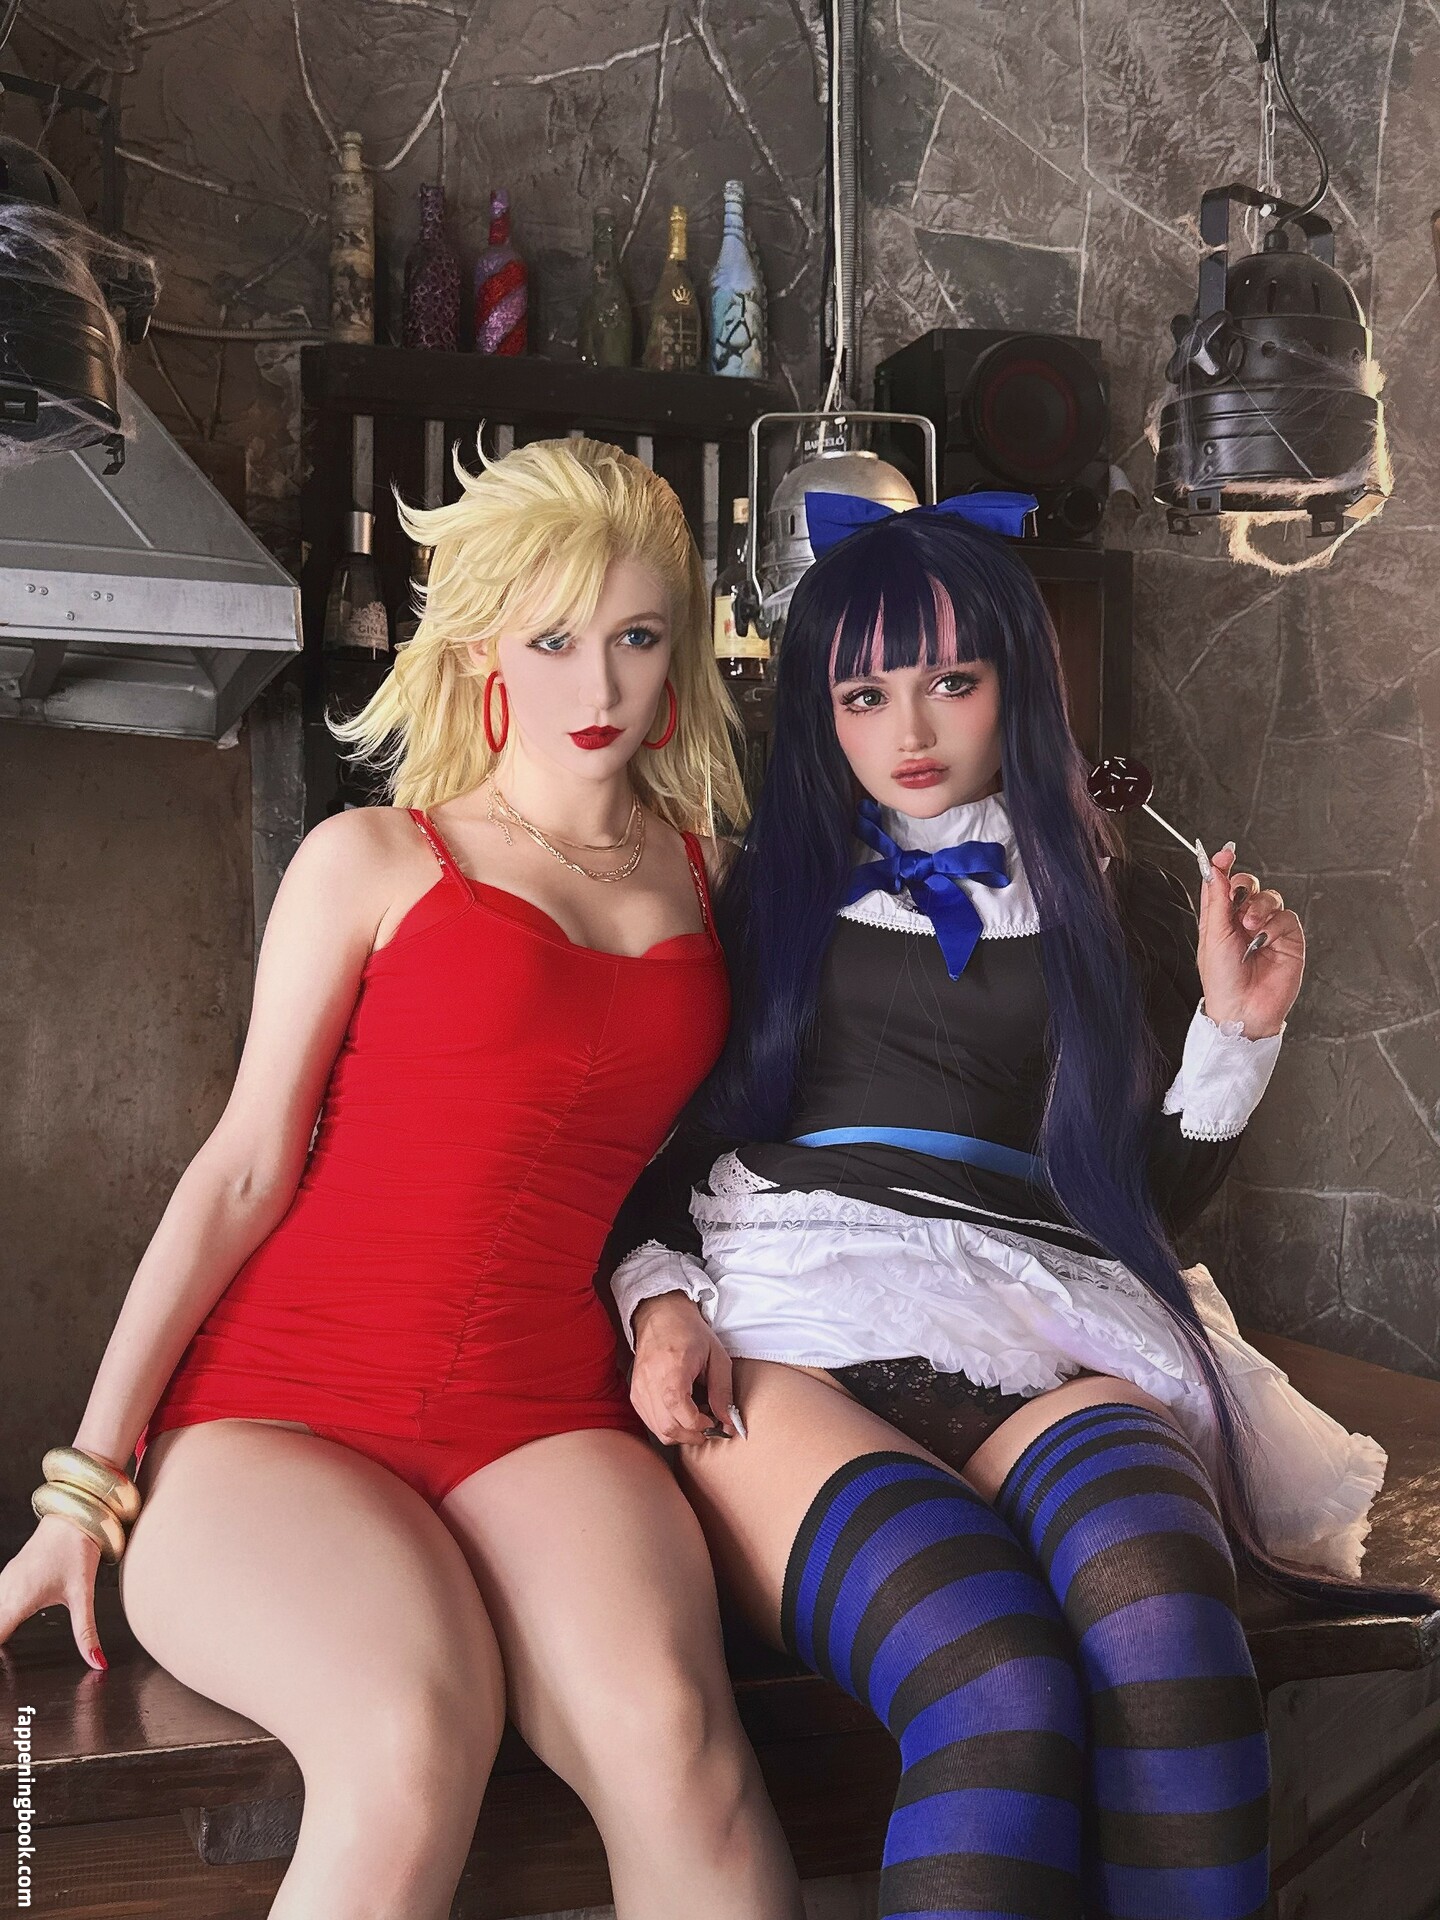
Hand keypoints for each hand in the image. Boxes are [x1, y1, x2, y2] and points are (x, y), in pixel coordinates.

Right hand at [0, 1515, 107, 1669]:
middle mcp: (5, 1591)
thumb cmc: (76, 1549)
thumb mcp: (82, 1595)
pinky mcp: (9, 1576)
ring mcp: (4, 1582)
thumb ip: (86, 1632)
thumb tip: (97, 1661)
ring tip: (5, 1656)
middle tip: (5, 1667)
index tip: (3, 1671)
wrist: (74, 1514)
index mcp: (17, 1600)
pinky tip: (6, 1627)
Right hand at [630, 1292, 742, 1445]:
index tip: (712, 1421)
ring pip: (658, 1429)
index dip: (700, 1425)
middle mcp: (651, 1382)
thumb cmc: (689, 1331)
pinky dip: (666, 1425)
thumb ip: (723, 1390)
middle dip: (691, 1436)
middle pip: (668, 1427)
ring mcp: (640, 1389)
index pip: (682, 1413)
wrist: (661, 1315)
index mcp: (673, 1370)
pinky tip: (679, 1414)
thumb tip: (727, 1421)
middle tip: (706, 1428)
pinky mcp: (635, 1393)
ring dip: (680, 1433)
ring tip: (694, 1420)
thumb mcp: (717, 1356)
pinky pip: (649, 1421)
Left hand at [1196, 843, 1304, 1037]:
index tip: (1225, 854)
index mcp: (1220, 920)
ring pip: (1270, 897)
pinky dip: (1275, 925)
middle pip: (1249, 886)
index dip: (1223, 867)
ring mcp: (1267, 929)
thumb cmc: (1222, 980)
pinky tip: (1265, 941)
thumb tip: (1215, 868)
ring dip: (1260, 908)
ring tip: (1251, 929)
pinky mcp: (1288, 939)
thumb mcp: (1213, 935)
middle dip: (1245, 887)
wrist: (1244, 1008)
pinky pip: (1286, 916)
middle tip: (1237, 899)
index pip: (1223, 885)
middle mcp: (1243, 922)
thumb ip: (1217, 899)